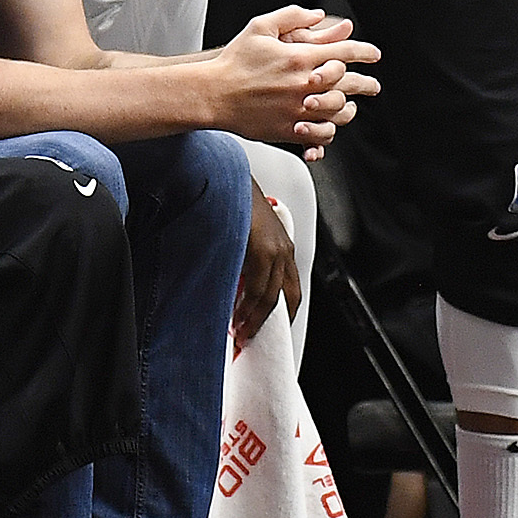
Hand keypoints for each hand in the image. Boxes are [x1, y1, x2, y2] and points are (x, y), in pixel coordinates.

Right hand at [214, 7, 381, 150]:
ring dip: (349, 108)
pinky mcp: (290, 130)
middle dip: (367, 84)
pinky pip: (322, 135)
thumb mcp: (260, 28)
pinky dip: (330, 131)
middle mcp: (304, 85)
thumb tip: (319, 15)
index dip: (365, 52)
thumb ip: (292, 16)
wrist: (212, 94)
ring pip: (339, 112)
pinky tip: (329, 125)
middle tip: (373, 85)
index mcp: (300, 58)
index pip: (345, 52)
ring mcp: (299, 110)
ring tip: (351, 106)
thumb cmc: (234, 62)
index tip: (374, 54)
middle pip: (350, 84)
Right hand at [233, 182, 300, 349]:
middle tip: (252, 340)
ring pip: (270, 297)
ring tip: (241, 336)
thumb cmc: (231, 201)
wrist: (226, 176)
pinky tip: (237, 317)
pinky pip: (257, 288)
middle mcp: (284, 249)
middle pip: (286, 298)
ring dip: (255, 320)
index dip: (283, 313)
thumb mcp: (244, 233)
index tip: (267, 330)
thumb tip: (233, 284)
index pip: (291, 289)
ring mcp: (275, 250)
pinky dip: (247, 308)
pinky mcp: (262, 250)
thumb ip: (245, 258)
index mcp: (283, 246)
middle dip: (270, 323)